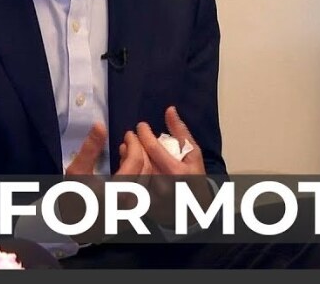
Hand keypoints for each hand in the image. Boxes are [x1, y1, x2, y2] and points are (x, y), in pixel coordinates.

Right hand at [60, 124, 153, 240]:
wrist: (71, 226)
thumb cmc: (72, 198)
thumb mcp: (76, 172)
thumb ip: (89, 149)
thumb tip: (100, 125)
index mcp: (117, 192)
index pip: (137, 161)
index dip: (134, 143)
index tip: (129, 133)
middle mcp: (131, 203)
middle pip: (146, 169)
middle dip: (140, 150)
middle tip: (132, 139)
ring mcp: (135, 211)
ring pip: (147, 180)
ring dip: (141, 162)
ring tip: (128, 151)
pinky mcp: (135, 215)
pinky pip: (144, 190)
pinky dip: (140, 175)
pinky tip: (128, 167)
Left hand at [136, 107, 213, 226]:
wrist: (195, 208)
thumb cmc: (195, 178)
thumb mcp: (193, 153)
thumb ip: (180, 132)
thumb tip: (169, 110)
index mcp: (174, 171)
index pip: (153, 148)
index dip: (144, 133)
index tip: (141, 125)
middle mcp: (160, 184)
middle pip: (139, 159)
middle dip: (133, 143)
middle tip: (130, 134)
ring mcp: (150, 195)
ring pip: (132, 172)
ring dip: (125, 156)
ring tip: (125, 145)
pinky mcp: (143, 204)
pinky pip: (130, 185)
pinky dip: (126, 172)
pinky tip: (125, 162)